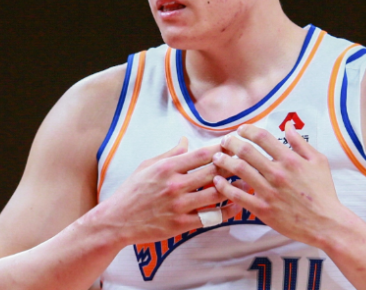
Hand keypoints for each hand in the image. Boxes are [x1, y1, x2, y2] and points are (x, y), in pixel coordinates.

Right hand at [97, 137, 239, 244]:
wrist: (117, 220)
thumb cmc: (132, 191)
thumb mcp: (147, 166)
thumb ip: (169, 154)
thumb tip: (185, 140)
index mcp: (167, 167)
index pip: (201, 154)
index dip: (221, 148)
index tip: (235, 144)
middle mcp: (175, 185)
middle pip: (212, 172)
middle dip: (232, 166)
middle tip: (248, 162)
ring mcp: (178, 205)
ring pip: (215, 194)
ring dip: (233, 188)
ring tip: (247, 182)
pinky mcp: (180, 224)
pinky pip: (209, 217)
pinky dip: (225, 212)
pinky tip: (235, 206)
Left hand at [212, 125, 353, 246]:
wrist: (325, 223)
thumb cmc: (323, 191)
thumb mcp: (318, 161)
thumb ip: (301, 143)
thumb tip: (288, 126)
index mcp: (290, 159)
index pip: (262, 137)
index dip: (247, 130)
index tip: (240, 130)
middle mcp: (277, 173)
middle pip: (245, 150)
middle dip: (231, 142)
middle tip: (224, 141)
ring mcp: (268, 191)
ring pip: (238, 170)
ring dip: (223, 161)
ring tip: (217, 157)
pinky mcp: (262, 209)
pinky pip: (238, 195)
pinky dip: (225, 186)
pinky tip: (218, 181)